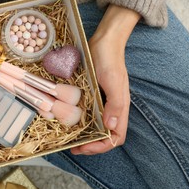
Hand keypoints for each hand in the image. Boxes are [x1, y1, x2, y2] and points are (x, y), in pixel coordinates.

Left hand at [71, 5, 139, 154]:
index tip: (85, 146)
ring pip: (96, 126)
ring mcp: (102, 102)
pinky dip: (80, 122)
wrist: (104, 41)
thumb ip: (115, 104)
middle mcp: (111, 109)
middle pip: (105, 135)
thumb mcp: (112, 81)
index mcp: (119, 109)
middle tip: (74, 147)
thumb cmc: (109, 60)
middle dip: (91, 145)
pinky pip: (89, 113)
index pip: (116, 137)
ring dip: (85, 136)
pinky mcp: (93, 95)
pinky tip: (69, 121)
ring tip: (71, 139)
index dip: (102, 146)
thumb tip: (111, 127)